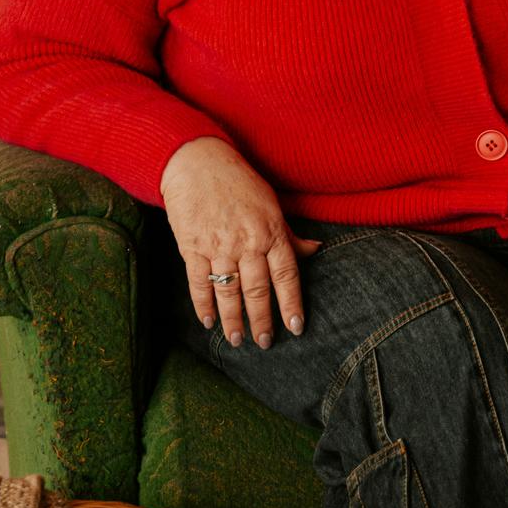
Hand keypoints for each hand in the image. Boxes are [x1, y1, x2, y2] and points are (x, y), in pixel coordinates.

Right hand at [159, 137, 320, 347]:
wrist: (198, 164)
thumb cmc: (240, 184)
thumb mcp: (273, 206)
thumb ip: (290, 234)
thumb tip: (315, 250)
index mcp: (272, 233)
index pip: (287, 277)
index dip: (291, 305)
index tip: (296, 328)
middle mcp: (248, 243)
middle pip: (258, 290)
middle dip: (262, 320)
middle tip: (264, 343)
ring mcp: (218, 246)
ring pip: (229, 291)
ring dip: (233, 319)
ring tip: (238, 339)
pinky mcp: (191, 247)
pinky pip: (198, 282)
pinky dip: (203, 304)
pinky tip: (208, 321)